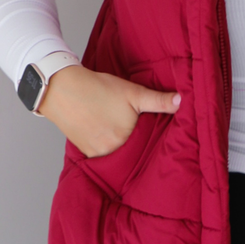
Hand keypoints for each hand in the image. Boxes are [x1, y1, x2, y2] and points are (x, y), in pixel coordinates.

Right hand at [38, 64, 180, 156]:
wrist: (61, 88)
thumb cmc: (98, 88)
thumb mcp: (133, 92)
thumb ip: (158, 101)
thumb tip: (183, 101)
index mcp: (126, 141)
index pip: (147, 145)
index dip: (151, 139)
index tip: (156, 135)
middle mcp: (112, 152)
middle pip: (132, 152)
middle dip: (137, 144)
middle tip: (137, 132)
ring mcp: (97, 154)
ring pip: (118, 154)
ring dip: (122, 148)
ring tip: (122, 134)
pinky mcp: (85, 153)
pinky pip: (103, 155)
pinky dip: (108, 148)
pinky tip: (108, 136)